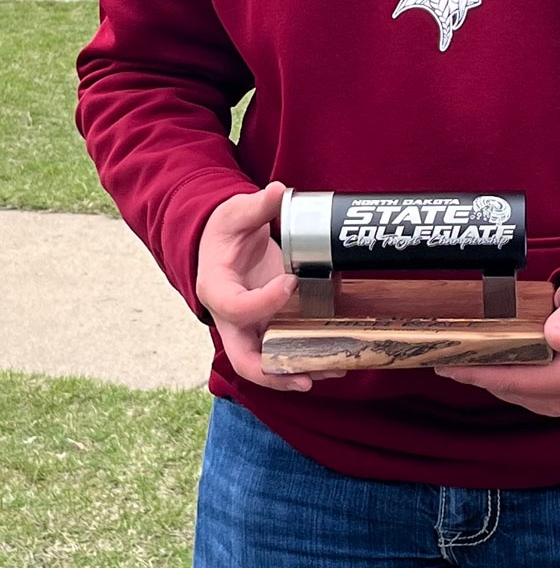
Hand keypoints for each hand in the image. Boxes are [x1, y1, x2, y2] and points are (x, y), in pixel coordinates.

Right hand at [196, 180, 345, 394]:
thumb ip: (258, 206)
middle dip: (274, 370)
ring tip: (333, 369)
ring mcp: (249, 327)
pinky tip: (335, 360)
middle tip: (304, 375)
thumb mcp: (236, 213)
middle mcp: (229, 318)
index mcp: (215, 289)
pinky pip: (283, 351)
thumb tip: (278, 191)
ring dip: (298, 371)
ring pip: (266, 363)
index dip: (262, 302)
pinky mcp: (267, 327)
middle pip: (243, 357)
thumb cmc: (224, 230)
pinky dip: (306, 359)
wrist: (219, 243)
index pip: (235, 307)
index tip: (291, 282)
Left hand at [433, 270, 559, 416]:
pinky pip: (515, 389)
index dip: (481, 373)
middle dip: (475, 372)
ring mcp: (559, 401)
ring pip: (508, 390)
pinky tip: (480, 359)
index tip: (451, 364)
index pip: (517, 380)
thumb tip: (556, 338)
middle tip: (442, 356)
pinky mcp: (551, 399)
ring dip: (484, 374)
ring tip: (456, 355)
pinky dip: (497, 375)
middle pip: (508, 388)